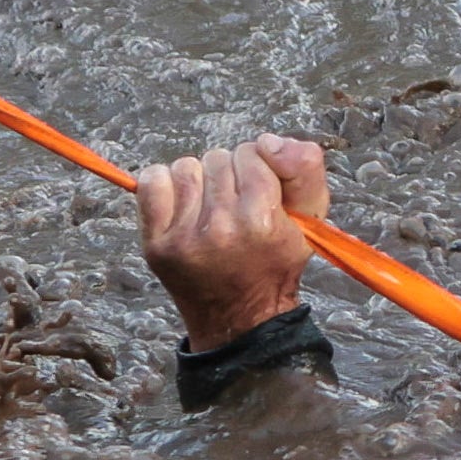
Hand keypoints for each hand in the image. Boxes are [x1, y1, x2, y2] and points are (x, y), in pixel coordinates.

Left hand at [132, 134, 324, 348]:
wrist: (238, 318)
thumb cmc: (273, 263)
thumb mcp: (308, 219)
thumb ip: (305, 169)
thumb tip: (268, 140)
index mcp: (262, 221)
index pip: (252, 153)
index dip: (256, 168)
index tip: (257, 192)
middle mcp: (222, 228)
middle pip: (218, 158)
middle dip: (228, 175)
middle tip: (234, 206)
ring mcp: (185, 237)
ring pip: (187, 167)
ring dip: (199, 181)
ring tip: (209, 209)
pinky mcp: (157, 244)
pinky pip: (151, 181)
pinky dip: (164, 186)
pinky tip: (181, 206)